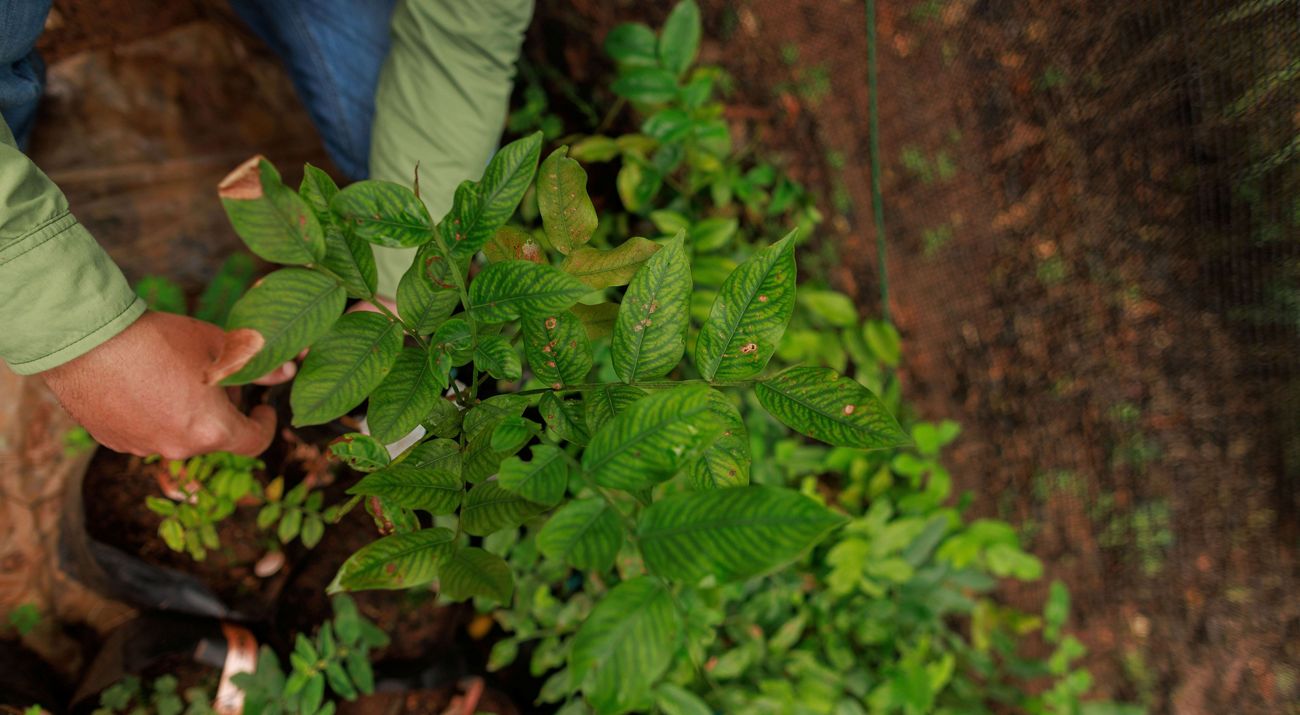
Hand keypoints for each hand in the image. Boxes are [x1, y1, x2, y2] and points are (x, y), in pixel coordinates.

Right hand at [40, 311, 292, 458]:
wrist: (86, 339)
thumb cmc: (160, 340)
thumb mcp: (219, 345)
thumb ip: (258, 365)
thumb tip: (287, 372)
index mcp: (212, 431)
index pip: (254, 443)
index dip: (265, 425)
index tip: (265, 408)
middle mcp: (178, 449)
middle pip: (214, 435)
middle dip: (221, 410)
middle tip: (213, 376)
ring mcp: (142, 448)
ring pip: (178, 434)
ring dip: (185, 413)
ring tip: (173, 374)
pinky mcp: (112, 441)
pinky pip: (145, 431)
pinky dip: (152, 414)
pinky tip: (141, 383)